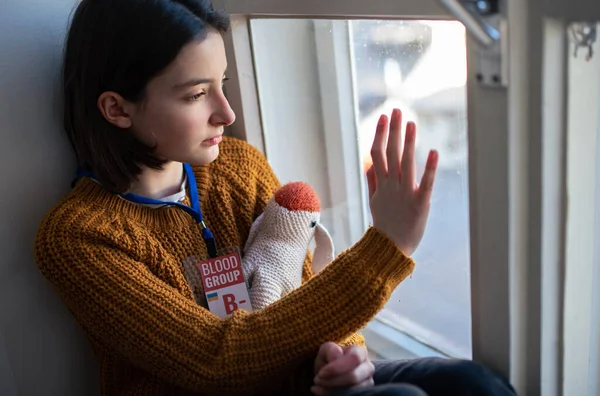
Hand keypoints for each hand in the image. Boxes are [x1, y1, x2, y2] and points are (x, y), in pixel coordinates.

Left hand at [311, 342, 374, 395]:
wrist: (330, 373)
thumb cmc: (329, 359)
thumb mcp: (326, 350)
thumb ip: (331, 350)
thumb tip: (337, 356)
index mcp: (361, 352)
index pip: (354, 358)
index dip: (336, 367)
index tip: (321, 373)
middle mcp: (368, 368)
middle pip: (354, 376)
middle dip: (333, 380)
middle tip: (318, 380)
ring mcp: (368, 383)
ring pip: (353, 390)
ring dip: (332, 390)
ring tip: (319, 386)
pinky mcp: (363, 393)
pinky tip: (321, 392)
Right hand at [367, 108, 437, 255]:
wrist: (391, 248)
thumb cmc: (385, 224)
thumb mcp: (375, 201)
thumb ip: (373, 181)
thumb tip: (369, 164)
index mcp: (382, 183)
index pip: (377, 153)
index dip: (380, 134)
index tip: (384, 117)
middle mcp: (392, 185)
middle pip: (391, 153)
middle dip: (393, 131)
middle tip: (397, 111)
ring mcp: (405, 193)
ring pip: (405, 163)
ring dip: (408, 142)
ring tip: (411, 124)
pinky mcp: (420, 203)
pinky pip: (426, 183)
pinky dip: (430, 168)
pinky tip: (434, 152)